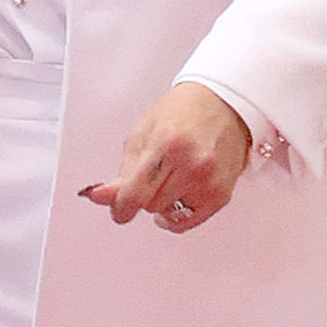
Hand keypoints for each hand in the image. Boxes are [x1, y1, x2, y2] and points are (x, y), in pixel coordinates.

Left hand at [81, 85, 251, 233]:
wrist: (224, 104)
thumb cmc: (183, 112)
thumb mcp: (143, 134)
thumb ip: (123, 171)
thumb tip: (101, 197)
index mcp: (167, 144)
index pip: (134, 194)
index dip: (121, 206)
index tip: (119, 208)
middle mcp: (191, 164)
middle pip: (149, 204)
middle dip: (144, 194)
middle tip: (153, 174)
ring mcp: (209, 182)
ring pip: (167, 213)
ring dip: (162, 201)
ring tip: (172, 175)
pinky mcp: (221, 195)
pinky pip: (188, 222)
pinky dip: (177, 215)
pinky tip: (177, 197)